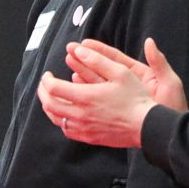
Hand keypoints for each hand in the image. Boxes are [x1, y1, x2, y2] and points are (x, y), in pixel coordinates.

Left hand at [38, 37, 184, 147]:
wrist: (146, 126)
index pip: (53, 88)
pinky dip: (61, 120)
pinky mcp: (89, 138)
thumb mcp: (120, 72)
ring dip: (49, 106)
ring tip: (51, 97)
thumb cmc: (136, 98)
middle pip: (49, 104)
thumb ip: (97, 60)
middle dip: (42, 92)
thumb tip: (77, 50)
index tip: (48, 74)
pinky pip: (67, 130)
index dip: (46, 79)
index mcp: (85, 96)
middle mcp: (80, 114)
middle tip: (45, 84)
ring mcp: (83, 128)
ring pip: (55, 119)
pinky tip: (65, 113)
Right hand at [70, 38, 186, 110]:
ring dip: (83, 75)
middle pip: (103, 70)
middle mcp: (128, 86)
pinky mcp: (116, 112)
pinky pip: (98, 100)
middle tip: (70, 52)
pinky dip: (86, 93)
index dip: (100, 51)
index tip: (85, 44)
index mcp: (140, 75)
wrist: (171, 133)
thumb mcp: (169, 82)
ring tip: (69, 65)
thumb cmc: (174, 107)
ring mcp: (121, 99)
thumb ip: (159, 62)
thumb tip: (150, 42)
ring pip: (98, 84)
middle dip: (86, 61)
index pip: (116, 59)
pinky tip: (75, 87)